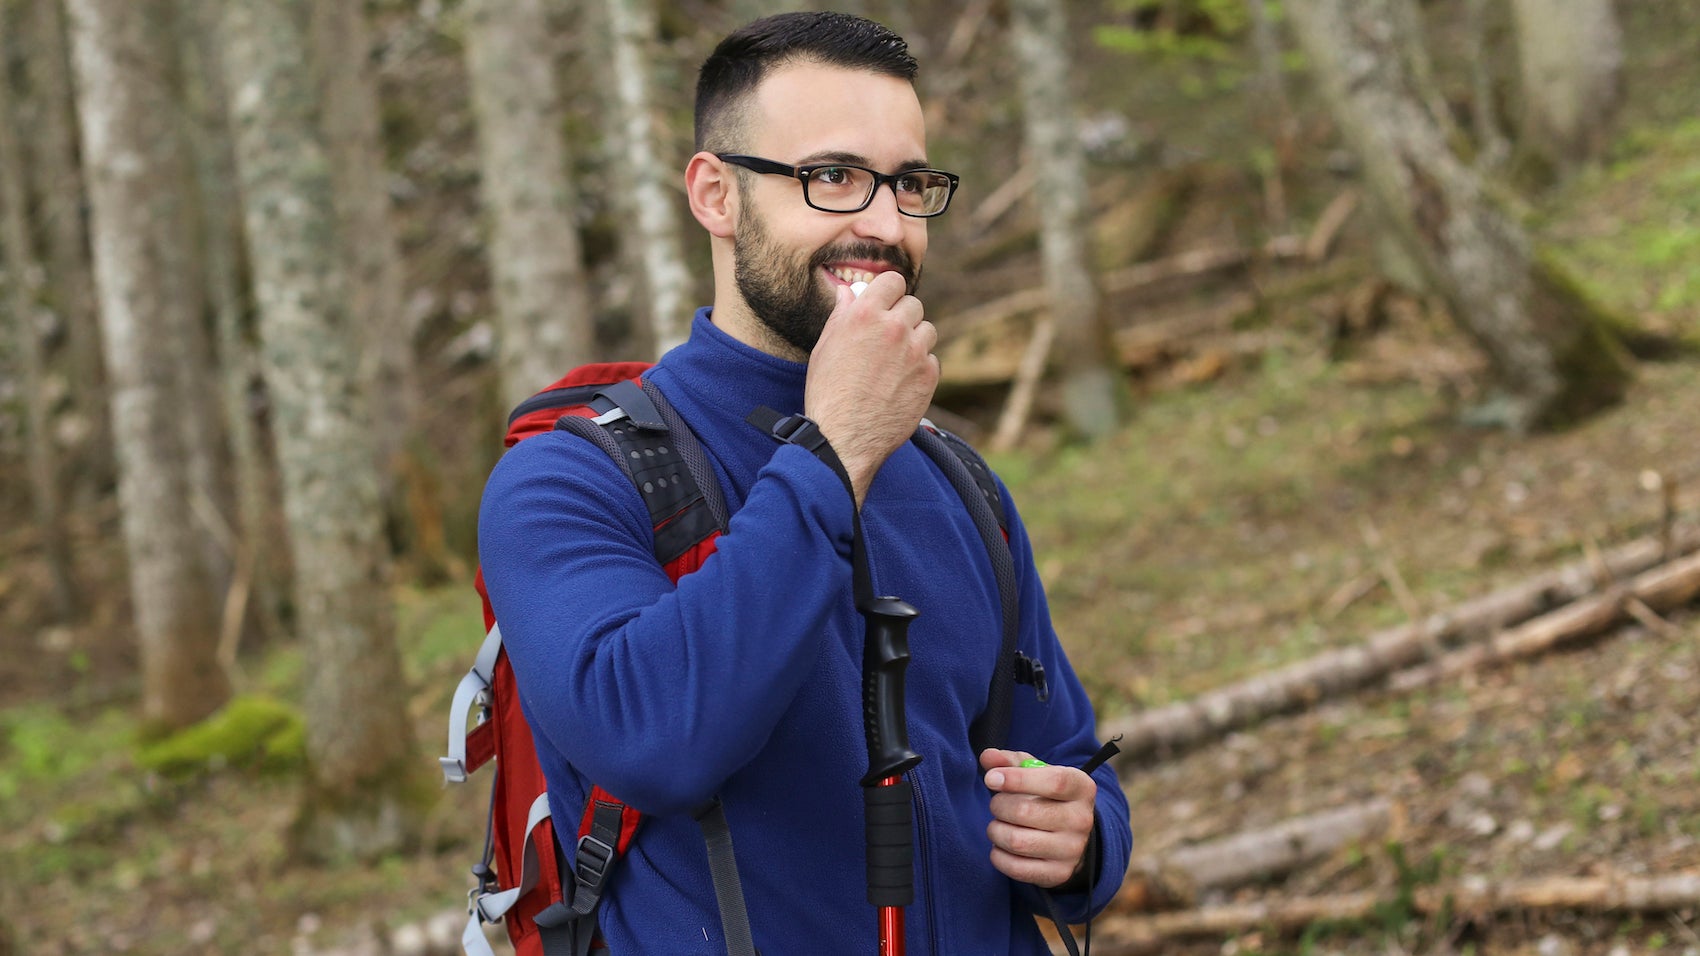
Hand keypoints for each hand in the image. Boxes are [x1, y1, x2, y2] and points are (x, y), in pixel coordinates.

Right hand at [804, 271, 938, 506]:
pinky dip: (921, 367)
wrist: (844, 438)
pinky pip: (932, 360)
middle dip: (902, 317)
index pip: (894, 281)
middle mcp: (893, 327)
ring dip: (915, 341)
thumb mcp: (825, 347)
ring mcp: (915, 352)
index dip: (890, 291)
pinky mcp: (929, 376)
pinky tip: (900, 383)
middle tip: (888, 338)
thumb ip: (842, 315)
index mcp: (865, 314)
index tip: (887, 302)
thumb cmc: (828, 393)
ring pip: (927, 331)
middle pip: (913, 305)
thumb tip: (850, 291)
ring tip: (895, 363)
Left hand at [980, 748, 1096, 888]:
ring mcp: (1072, 850)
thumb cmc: (1047, 796)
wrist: (1070, 835)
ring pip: (1017, 841)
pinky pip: (1016, 868)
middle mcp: (1082, 819)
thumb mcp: (1035, 772)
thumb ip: (1010, 761)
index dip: (1017, 779)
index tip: (991, 779)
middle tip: (996, 804)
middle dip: (999, 806)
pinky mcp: (1059, 874)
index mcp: (1081, 787)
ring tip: (997, 824)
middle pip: (1026, 812)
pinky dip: (998, 856)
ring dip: (996, 831)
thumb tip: (988, 757)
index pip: (1053, 782)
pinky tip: (1000, 846)